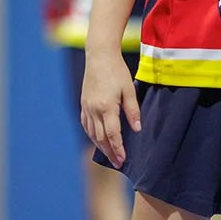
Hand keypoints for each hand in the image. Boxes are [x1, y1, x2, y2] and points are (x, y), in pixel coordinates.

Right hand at [81, 49, 140, 165]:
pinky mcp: (83, 104)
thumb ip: (133, 111)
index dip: (118, 148)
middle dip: (110, 152)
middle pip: (101, 137)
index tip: (123, 160)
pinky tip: (97, 140)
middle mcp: (94, 109)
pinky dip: (92, 135)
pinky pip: (86, 125)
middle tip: (118, 163)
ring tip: (109, 155)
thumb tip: (137, 129)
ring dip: (100, 146)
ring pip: (92, 133)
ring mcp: (86, 107)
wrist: (99, 56)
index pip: (112, 134)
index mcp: (106, 107)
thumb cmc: (117, 71)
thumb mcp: (129, 90)